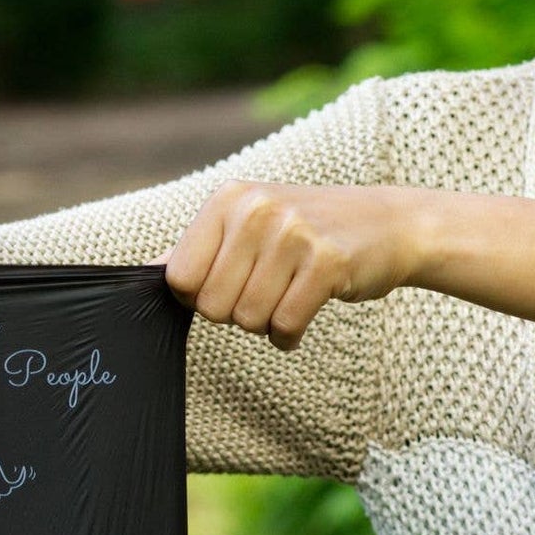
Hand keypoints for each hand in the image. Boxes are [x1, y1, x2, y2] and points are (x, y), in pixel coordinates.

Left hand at [163, 181, 415, 349]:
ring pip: (247, 318)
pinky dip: (289, 334)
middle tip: (265, 292)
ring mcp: (293, 233)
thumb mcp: (246, 224)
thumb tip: (144, 275)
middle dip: (234, 313)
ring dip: (265, 324)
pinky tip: (303, 314)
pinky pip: (285, 325)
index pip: (177, 277)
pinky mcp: (327, 262)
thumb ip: (196, 250)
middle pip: (210, 305)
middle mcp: (256, 210)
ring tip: (287, 298)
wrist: (390, 223)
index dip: (197, 296)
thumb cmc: (306, 231)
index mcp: (227, 200)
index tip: (226, 286)